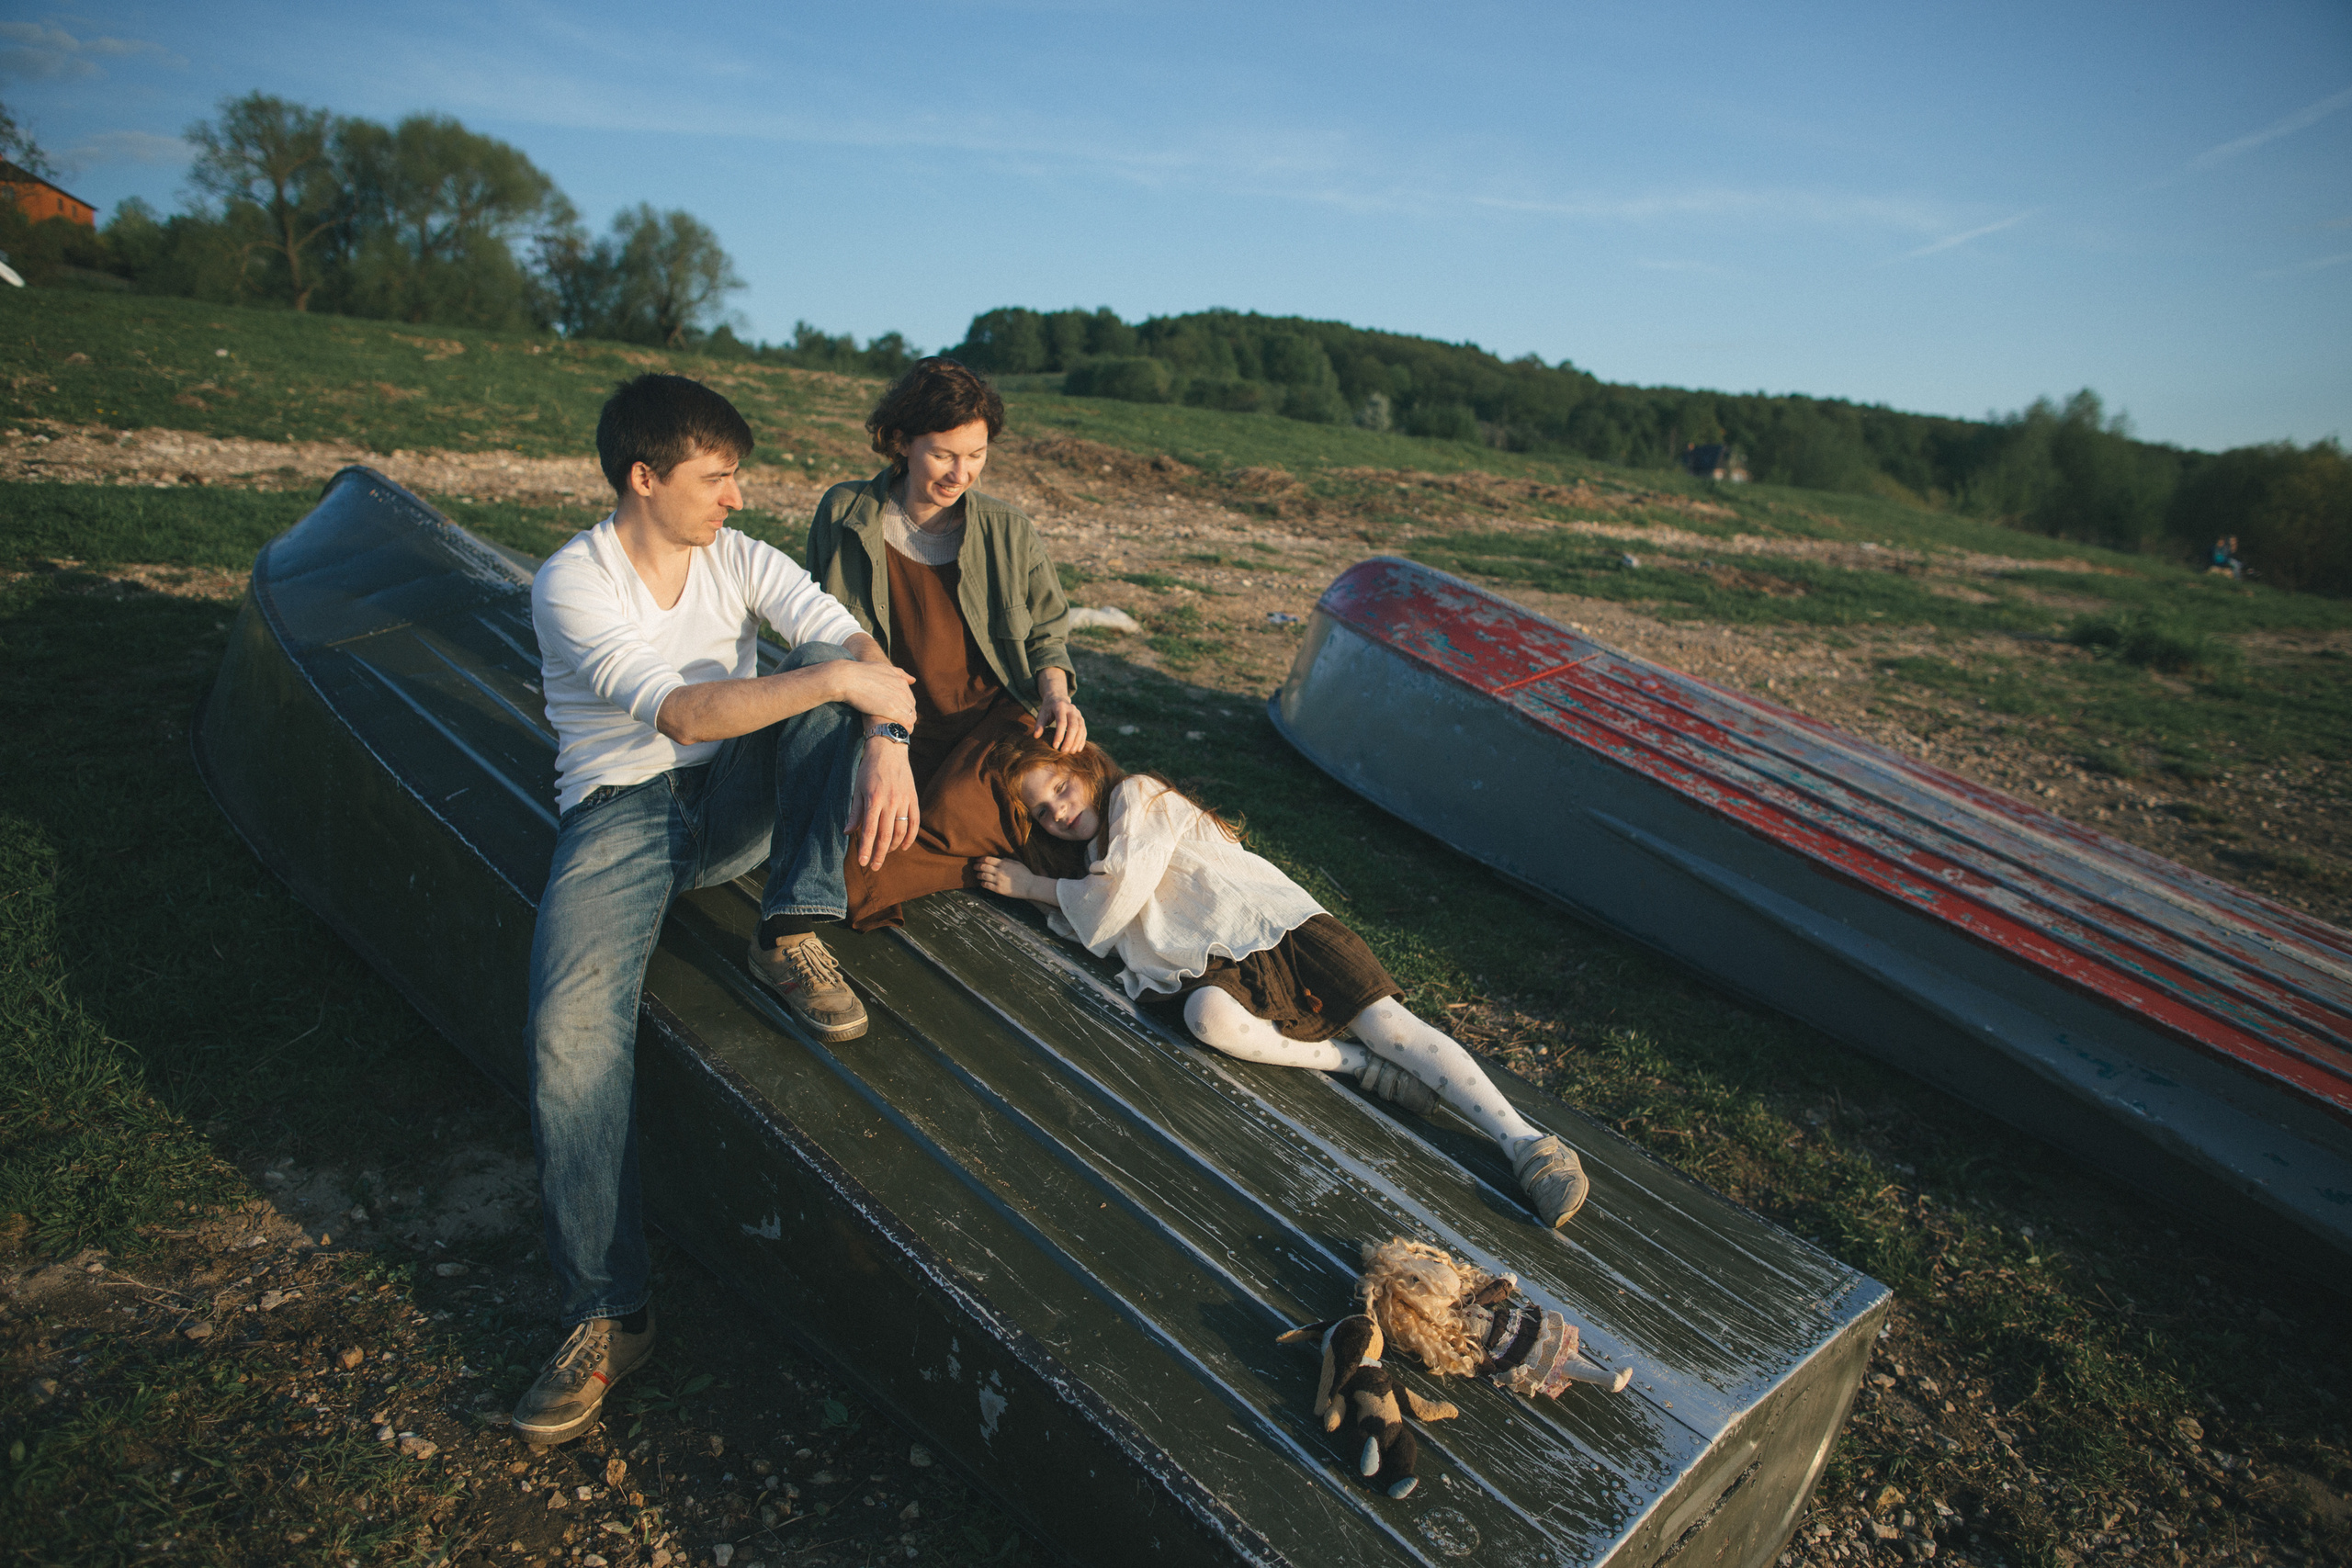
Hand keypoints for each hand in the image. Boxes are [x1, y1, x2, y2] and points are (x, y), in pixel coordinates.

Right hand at [834, 660, 918, 728]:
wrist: (846, 678)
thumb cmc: (860, 673)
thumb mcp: (882, 668)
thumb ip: (898, 673)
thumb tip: (913, 680)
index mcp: (900, 681)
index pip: (910, 698)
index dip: (905, 708)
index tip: (899, 714)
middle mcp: (902, 690)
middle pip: (911, 707)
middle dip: (908, 717)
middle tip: (900, 725)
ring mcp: (897, 699)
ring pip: (911, 716)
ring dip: (907, 724)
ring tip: (900, 731)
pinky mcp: (890, 709)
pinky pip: (906, 722)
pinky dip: (905, 729)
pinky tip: (901, 733)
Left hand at [849, 740, 918, 869]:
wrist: (889, 750)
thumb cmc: (869, 770)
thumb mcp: (857, 789)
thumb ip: (855, 812)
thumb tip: (847, 832)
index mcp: (873, 800)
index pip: (869, 831)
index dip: (865, 849)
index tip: (862, 862)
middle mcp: (890, 802)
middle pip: (886, 836)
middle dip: (879, 854)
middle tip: (874, 866)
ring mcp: (904, 801)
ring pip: (901, 831)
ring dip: (894, 847)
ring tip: (886, 853)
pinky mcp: (914, 798)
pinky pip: (915, 822)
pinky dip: (910, 837)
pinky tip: (904, 846)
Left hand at [973, 856, 1051, 901]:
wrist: (1030, 886)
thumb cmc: (1025, 874)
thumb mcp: (1016, 863)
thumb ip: (1006, 860)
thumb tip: (999, 859)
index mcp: (1004, 863)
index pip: (987, 859)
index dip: (980, 859)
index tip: (977, 860)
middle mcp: (999, 871)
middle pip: (983, 867)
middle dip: (977, 866)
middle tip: (974, 867)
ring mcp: (999, 881)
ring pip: (983, 876)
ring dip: (978, 875)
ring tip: (977, 875)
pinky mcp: (999, 889)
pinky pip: (987, 885)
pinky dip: (983, 883)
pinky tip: (982, 883)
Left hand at [1032, 691, 1086, 752]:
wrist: (1058, 698)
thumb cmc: (1048, 709)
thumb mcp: (1042, 714)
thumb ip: (1039, 725)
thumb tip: (1036, 736)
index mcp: (1060, 707)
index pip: (1061, 722)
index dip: (1059, 735)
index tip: (1055, 746)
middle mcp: (1071, 709)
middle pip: (1073, 726)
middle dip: (1069, 740)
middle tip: (1064, 751)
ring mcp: (1078, 714)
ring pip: (1081, 728)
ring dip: (1077, 741)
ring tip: (1071, 752)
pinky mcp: (1081, 719)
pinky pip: (1084, 730)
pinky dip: (1082, 740)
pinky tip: (1078, 749)